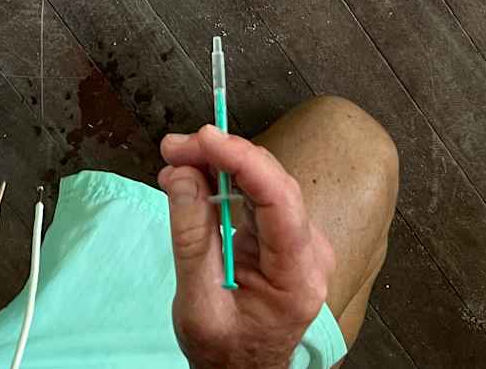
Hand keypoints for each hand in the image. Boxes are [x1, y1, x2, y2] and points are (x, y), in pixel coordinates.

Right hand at [160, 126, 334, 368]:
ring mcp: (301, 242)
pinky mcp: (285, 236)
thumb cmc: (223, 351)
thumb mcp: (198, 304)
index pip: (280, 201)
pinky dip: (225, 180)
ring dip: (220, 164)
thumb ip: (192, 238)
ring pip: (264, 182)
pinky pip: (257, 194)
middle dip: (223, 156)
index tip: (203, 138)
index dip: (243, 160)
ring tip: (178, 158)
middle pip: (273, 183)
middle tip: (175, 148)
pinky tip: (196, 174)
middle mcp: (311, 253)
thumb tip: (182, 173)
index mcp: (298, 277)